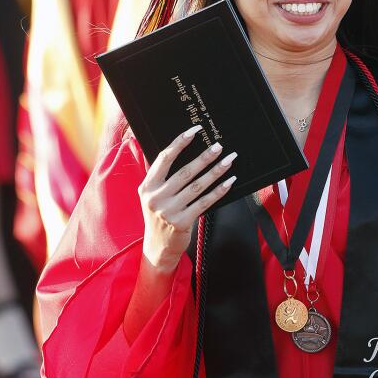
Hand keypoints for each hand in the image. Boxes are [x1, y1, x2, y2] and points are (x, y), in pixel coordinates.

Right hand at [139, 127, 236, 272]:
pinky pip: (204, 202)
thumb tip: (180, 150)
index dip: (179, 143)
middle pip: (184, 172)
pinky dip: (218, 190)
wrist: (158, 246)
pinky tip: (229, 181)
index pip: (164, 159)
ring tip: (229, 160)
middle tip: (219, 146)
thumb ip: (162, 177)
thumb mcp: (153, 196)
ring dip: (216, 171)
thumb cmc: (160, 215)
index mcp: (147, 186)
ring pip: (197, 186)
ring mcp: (168, 211)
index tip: (194, 131)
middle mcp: (155, 197)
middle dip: (204, 157)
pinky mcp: (181, 222)